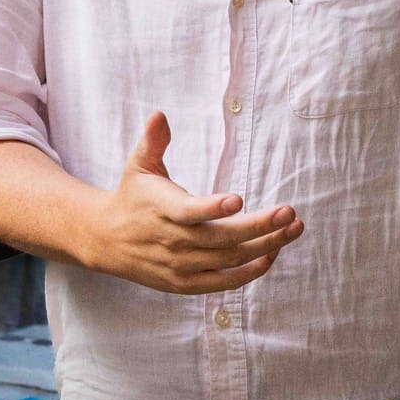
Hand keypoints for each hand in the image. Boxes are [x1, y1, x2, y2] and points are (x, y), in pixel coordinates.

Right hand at [86, 112, 303, 292]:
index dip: (212, 208)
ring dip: (265, 246)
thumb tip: (159, 115)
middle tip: (289, 212)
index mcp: (162, 210)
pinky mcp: (186, 283)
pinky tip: (273, 253)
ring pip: (229, 260)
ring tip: (293, 228)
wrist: (106, 240)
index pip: (189, 212)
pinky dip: (250, 271)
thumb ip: (152, 141)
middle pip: (221, 239)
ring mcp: (180, 266)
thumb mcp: (138, 165)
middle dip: (259, 227)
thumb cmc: (132, 196)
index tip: (238, 199)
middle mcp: (173, 241)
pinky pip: (224, 282)